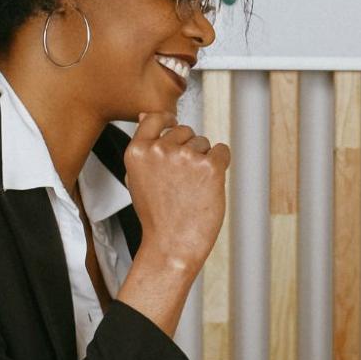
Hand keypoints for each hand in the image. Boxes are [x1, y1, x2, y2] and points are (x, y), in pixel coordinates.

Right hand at [123, 112, 230, 271]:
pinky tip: (208, 185)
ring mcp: (186, 156)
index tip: (173, 128)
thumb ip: (144, 146)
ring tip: (191, 188)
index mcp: (138, 151)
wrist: (172, 244)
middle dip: (188, 149)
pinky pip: (222, 151)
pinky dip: (220, 165)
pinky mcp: (210, 166)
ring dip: (203, 160)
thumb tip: (145, 115)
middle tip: (182, 180)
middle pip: (185, 131)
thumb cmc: (157, 215)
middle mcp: (161, 149)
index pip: (155, 117)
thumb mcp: (137, 177)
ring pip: (204, 142)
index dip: (168, 122)